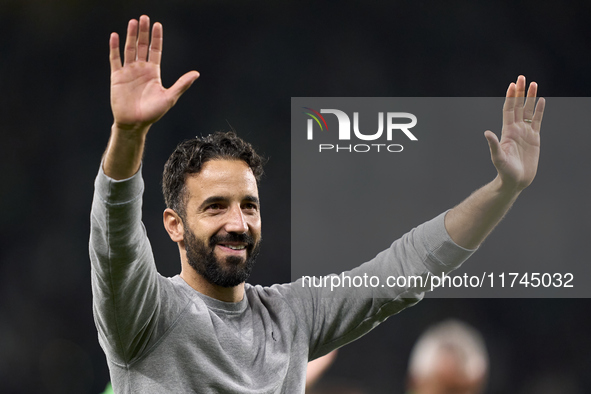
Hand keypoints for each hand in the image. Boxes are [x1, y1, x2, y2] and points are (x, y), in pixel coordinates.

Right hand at [109, 15, 198, 130]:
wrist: (135, 123)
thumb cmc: (153, 113)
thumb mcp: (170, 97)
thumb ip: (182, 84)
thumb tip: (197, 73)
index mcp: (154, 72)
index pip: (155, 50)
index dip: (156, 38)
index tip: (157, 24)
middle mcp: (141, 69)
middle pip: (142, 46)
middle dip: (143, 32)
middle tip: (144, 17)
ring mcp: (128, 72)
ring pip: (129, 49)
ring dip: (131, 36)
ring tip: (133, 22)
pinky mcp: (117, 76)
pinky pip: (115, 59)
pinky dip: (114, 47)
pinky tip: (115, 36)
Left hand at [484, 75, 544, 191]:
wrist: (516, 180)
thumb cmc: (505, 171)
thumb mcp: (498, 157)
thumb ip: (494, 145)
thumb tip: (487, 133)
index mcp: (507, 131)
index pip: (509, 110)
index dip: (511, 97)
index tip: (513, 85)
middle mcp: (516, 129)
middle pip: (519, 106)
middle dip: (520, 92)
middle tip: (522, 77)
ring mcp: (526, 133)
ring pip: (529, 111)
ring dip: (531, 97)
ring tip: (534, 84)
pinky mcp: (534, 138)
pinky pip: (537, 121)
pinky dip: (539, 111)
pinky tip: (541, 101)